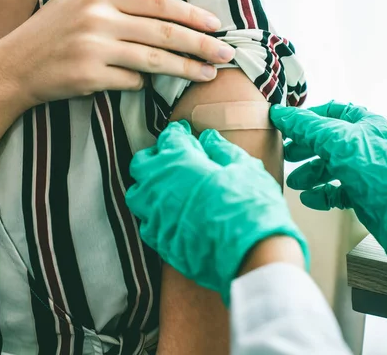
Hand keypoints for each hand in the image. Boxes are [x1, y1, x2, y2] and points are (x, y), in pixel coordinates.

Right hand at [0, 0, 235, 106]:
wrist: (12, 68)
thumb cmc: (48, 31)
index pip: (158, 3)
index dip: (192, 14)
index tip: (216, 26)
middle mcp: (97, 18)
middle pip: (163, 30)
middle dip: (200, 44)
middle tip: (225, 55)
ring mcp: (92, 48)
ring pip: (154, 59)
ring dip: (186, 69)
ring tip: (208, 75)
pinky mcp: (88, 76)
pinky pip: (131, 81)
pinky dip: (142, 84)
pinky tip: (147, 84)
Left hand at [125, 121, 308, 303]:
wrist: (250, 254)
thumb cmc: (251, 205)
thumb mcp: (245, 169)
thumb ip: (223, 151)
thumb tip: (210, 139)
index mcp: (180, 161)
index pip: (169, 138)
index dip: (177, 132)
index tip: (183, 132)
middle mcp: (159, 186)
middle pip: (142, 163)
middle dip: (155, 156)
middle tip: (173, 157)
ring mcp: (155, 215)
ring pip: (135, 194)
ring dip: (147, 186)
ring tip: (165, 186)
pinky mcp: (159, 241)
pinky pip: (145, 223)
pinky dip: (153, 215)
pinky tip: (169, 215)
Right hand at [270, 101, 386, 256]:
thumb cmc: (381, 171)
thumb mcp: (339, 142)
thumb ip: (307, 127)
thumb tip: (280, 113)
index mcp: (364, 124)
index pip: (331, 113)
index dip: (307, 118)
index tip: (286, 126)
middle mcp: (365, 145)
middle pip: (327, 142)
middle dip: (305, 149)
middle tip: (286, 155)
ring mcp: (366, 171)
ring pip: (331, 168)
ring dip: (310, 174)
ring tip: (294, 183)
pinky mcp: (365, 195)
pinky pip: (338, 191)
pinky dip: (322, 194)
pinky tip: (309, 199)